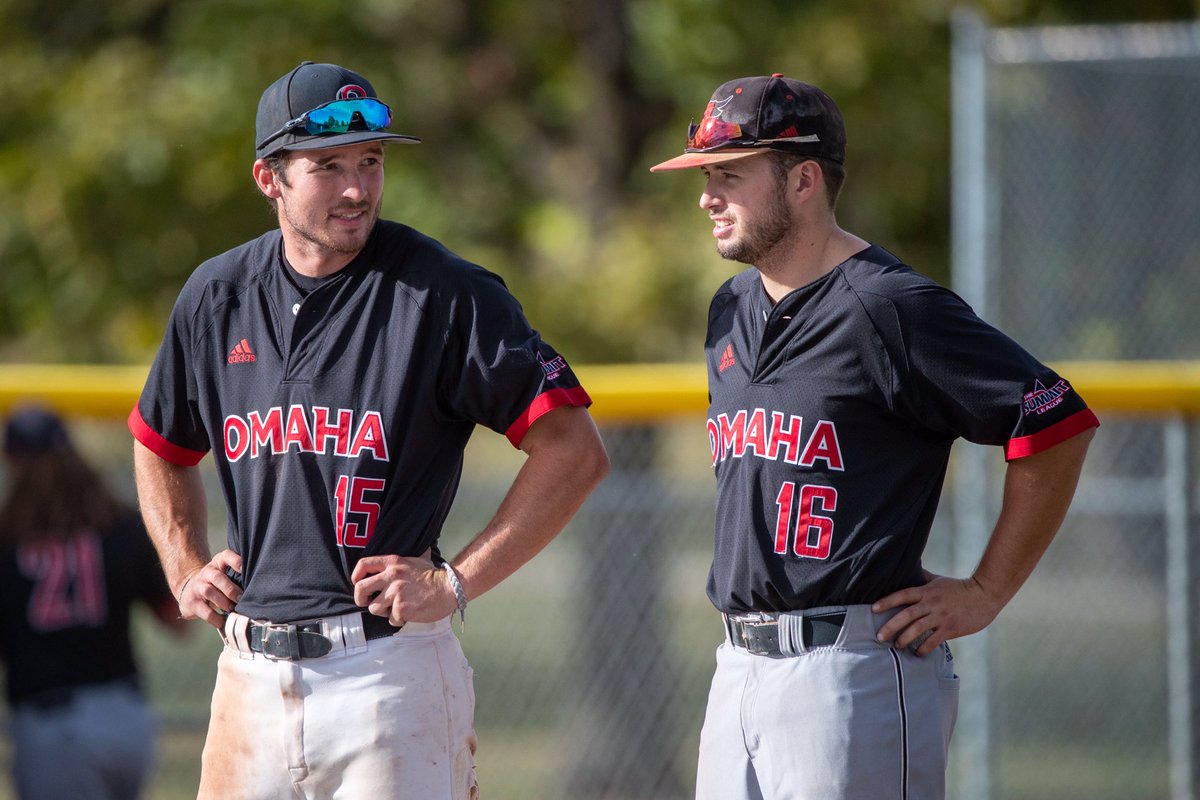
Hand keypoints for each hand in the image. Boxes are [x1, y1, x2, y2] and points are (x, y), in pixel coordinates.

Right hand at [177, 550, 242, 629]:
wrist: (189, 591)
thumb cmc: (216, 583)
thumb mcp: (225, 574)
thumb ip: (238, 576)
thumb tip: (259, 589)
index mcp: (218, 563)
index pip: (226, 556)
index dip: (235, 561)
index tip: (244, 569)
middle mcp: (207, 572)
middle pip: (218, 577)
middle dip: (231, 589)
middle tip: (241, 598)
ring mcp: (197, 587)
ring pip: (209, 592)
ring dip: (223, 602)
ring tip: (233, 610)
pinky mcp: (192, 602)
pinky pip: (204, 611)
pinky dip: (215, 618)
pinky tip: (223, 622)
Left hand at [351, 553, 454, 625]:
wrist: (449, 588)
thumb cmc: (435, 575)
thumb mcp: (417, 559)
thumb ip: (405, 559)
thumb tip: (415, 547)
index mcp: (393, 562)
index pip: (363, 564)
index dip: (356, 576)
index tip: (358, 583)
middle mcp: (391, 576)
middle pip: (360, 589)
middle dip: (360, 599)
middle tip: (367, 603)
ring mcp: (395, 593)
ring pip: (374, 608)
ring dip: (384, 612)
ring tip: (397, 608)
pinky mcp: (401, 608)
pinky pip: (391, 620)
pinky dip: (399, 620)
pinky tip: (409, 613)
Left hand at [871, 571, 1003, 656]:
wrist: (984, 595)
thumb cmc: (960, 587)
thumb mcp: (939, 580)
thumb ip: (923, 578)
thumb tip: (910, 569)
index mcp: (926, 591)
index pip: (902, 595)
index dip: (887, 601)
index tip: (873, 609)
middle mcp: (931, 603)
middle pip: (906, 615)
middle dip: (890, 626)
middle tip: (879, 637)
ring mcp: (941, 617)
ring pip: (918, 629)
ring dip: (904, 639)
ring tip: (897, 646)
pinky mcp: (951, 628)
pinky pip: (933, 640)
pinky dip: (923, 648)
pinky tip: (917, 653)